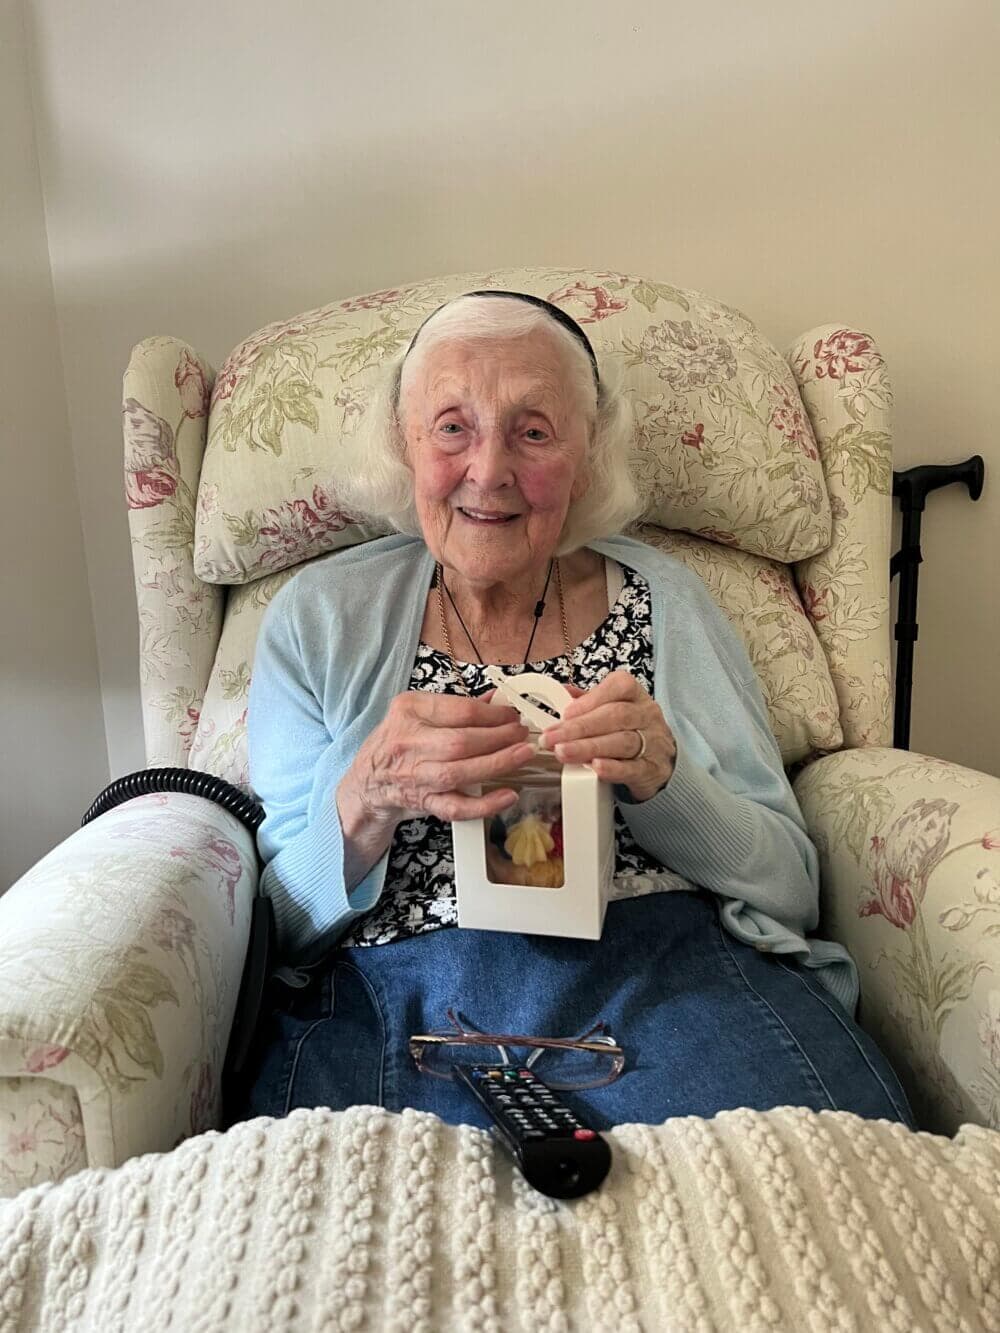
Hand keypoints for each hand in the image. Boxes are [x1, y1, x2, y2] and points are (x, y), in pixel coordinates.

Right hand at [340, 691, 534, 825]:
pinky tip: (508, 795)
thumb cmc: (397, 744)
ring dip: (499, 763)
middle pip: (462, 741)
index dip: (494, 714)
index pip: (460, 710)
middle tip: (522, 735)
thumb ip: (455, 707)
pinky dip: (485, 804)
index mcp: (408, 711)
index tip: (513, 716)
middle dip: (500, 737)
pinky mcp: (423, 802)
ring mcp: (415, 775)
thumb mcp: (416, 714)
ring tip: (523, 754)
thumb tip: (498, 700)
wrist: (366, 782)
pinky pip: (457, 807)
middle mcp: (409, 742)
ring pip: (461, 771)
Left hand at [539, 671, 675, 802]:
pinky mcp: (652, 769)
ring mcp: (652, 742)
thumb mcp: (612, 709)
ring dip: (589, 747)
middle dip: (579, 727)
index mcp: (635, 695)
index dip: (590, 700)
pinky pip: (633, 768)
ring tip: (563, 752)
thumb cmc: (630, 730)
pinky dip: (613, 768)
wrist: (660, 760)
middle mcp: (646, 715)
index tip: (566, 713)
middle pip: (615, 716)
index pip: (618, 688)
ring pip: (622, 742)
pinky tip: (595, 767)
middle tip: (552, 738)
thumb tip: (561, 693)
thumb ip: (587, 702)